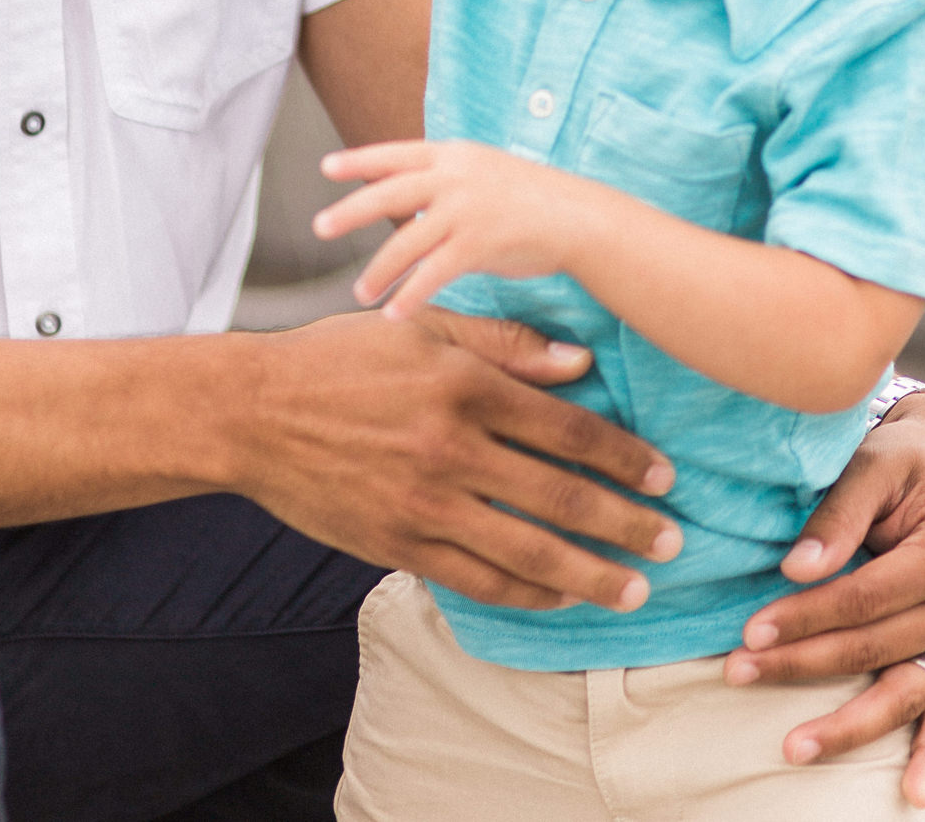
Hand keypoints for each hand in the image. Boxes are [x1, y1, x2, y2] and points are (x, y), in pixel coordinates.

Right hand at [230, 308, 682, 613]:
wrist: (252, 412)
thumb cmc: (337, 359)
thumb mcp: (419, 327)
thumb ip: (502, 342)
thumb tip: (578, 362)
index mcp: (461, 384)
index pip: (565, 427)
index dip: (622, 455)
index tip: (663, 474)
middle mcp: (450, 447)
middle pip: (560, 496)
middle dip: (626, 523)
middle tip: (672, 540)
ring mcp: (424, 502)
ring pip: (527, 551)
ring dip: (590, 575)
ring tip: (633, 589)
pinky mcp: (398, 543)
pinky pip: (476, 579)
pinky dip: (524, 592)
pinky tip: (557, 597)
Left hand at [317, 139, 596, 317]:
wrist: (578, 217)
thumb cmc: (533, 199)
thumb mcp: (485, 172)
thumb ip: (447, 180)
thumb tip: (410, 194)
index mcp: (454, 155)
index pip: (397, 154)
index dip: (360, 161)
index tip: (327, 167)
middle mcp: (455, 177)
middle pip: (389, 192)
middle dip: (351, 211)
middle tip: (320, 227)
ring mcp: (465, 209)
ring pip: (406, 241)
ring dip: (379, 270)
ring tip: (360, 292)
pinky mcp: (478, 244)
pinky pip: (432, 274)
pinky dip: (410, 295)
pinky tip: (395, 313)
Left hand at [722, 390, 924, 807]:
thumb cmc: (905, 459)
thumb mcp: (873, 463)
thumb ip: (837, 513)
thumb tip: (793, 568)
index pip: (865, 598)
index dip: (807, 616)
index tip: (750, 628)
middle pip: (874, 648)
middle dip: (802, 664)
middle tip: (737, 671)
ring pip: (905, 693)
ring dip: (847, 724)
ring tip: (792, 747)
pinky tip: (911, 793)